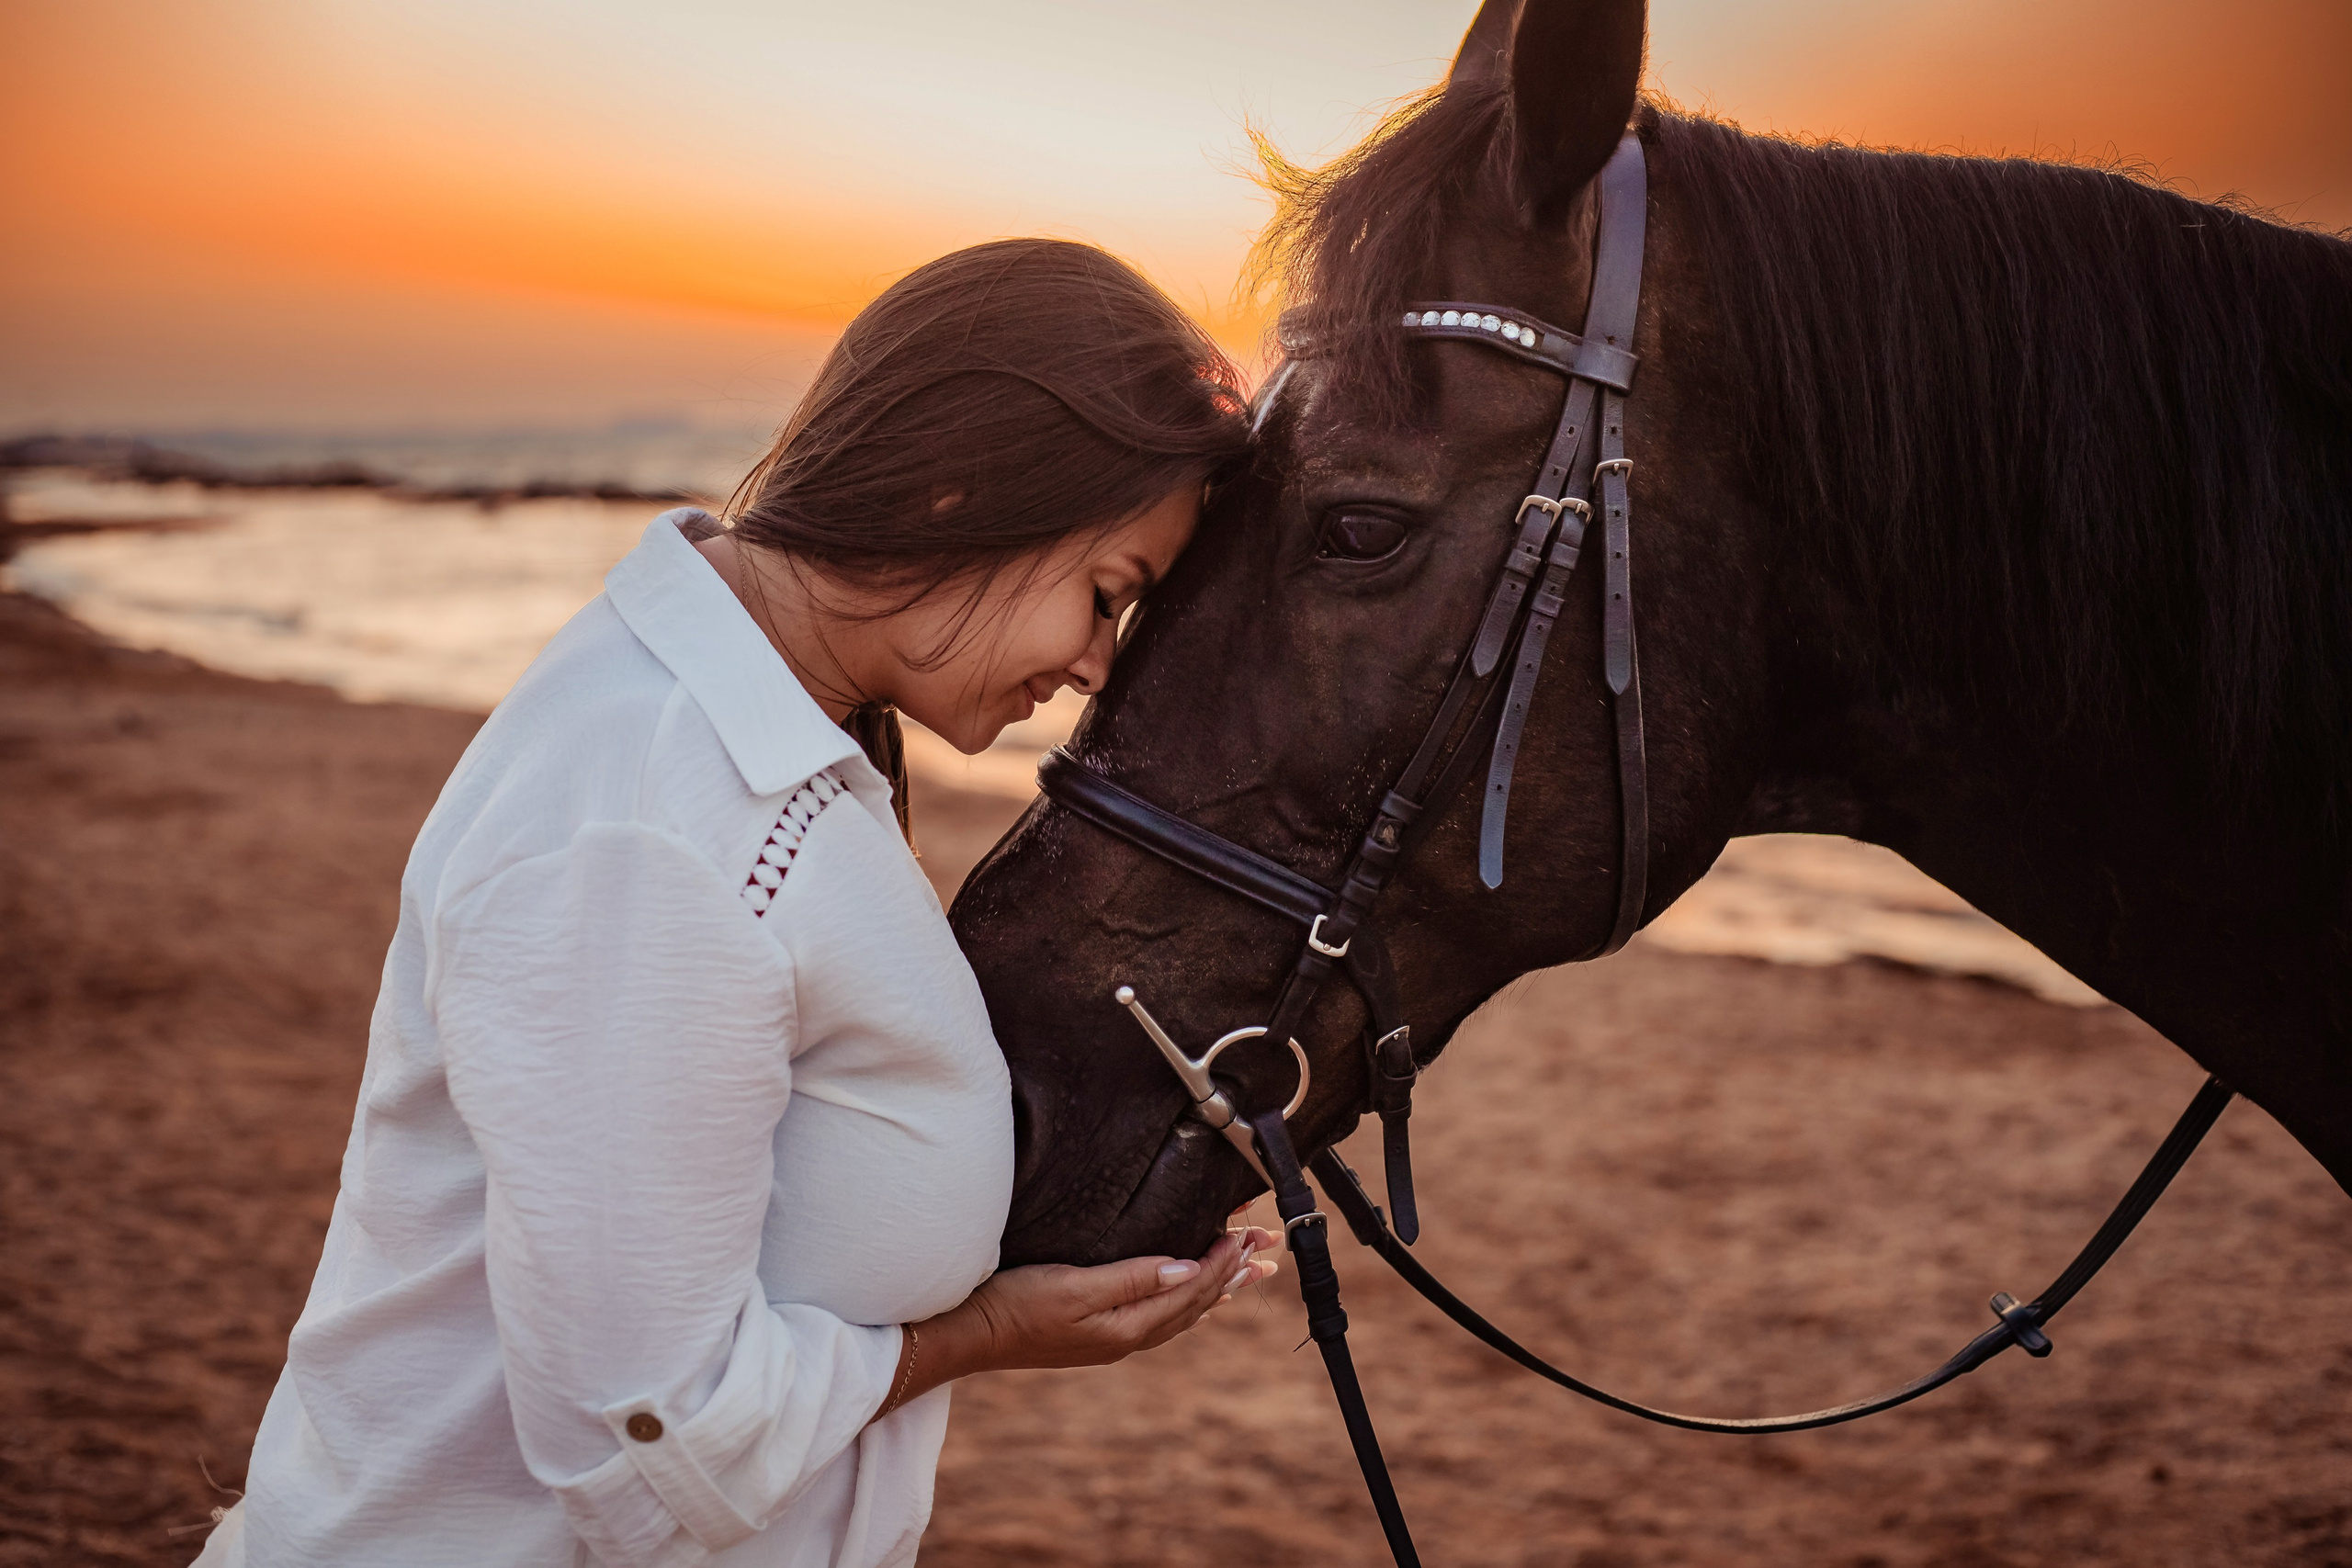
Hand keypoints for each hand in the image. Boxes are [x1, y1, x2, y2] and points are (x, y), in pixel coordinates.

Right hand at [877, 1226, 1279, 1415]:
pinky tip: (1191, 1299)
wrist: (968, 1337)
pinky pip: (1159, 1316)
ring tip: (1248, 1273)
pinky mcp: (1097, 1333)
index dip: (1222, 1261)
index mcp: (1126, 1327)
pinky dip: (1186, 1303)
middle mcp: (1127, 1338)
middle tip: (1266, 1251)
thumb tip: (1187, 1269)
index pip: (1190, 1290)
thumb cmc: (1014, 1305)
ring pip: (1180, 1312)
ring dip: (1216, 1289)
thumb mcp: (1072, 1287)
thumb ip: (1131, 1278)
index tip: (1248, 1234)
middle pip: (1195, 1304)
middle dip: (1232, 1274)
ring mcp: (1112, 1339)